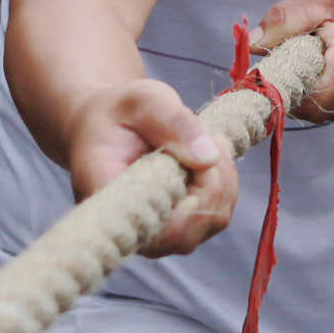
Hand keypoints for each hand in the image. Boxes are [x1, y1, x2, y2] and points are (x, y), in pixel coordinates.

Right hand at [69, 77, 234, 255]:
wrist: (111, 122)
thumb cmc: (120, 111)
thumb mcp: (144, 100)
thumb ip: (173, 123)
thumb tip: (209, 158)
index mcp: (108, 197)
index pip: (151, 228)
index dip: (185, 210)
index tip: (201, 166)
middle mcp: (130, 225)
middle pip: (186, 232)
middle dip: (213, 182)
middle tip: (211, 138)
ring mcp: (157, 230)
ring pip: (209, 221)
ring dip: (223, 178)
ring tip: (209, 140)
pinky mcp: (179, 224)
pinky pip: (217, 213)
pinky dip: (225, 182)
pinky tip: (211, 154)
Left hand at [253, 0, 333, 124]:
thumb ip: (288, 18)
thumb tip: (251, 43)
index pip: (300, 101)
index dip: (276, 88)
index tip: (265, 67)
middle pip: (307, 104)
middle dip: (293, 78)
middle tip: (293, 47)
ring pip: (321, 104)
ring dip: (311, 80)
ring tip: (322, 47)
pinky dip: (328, 82)